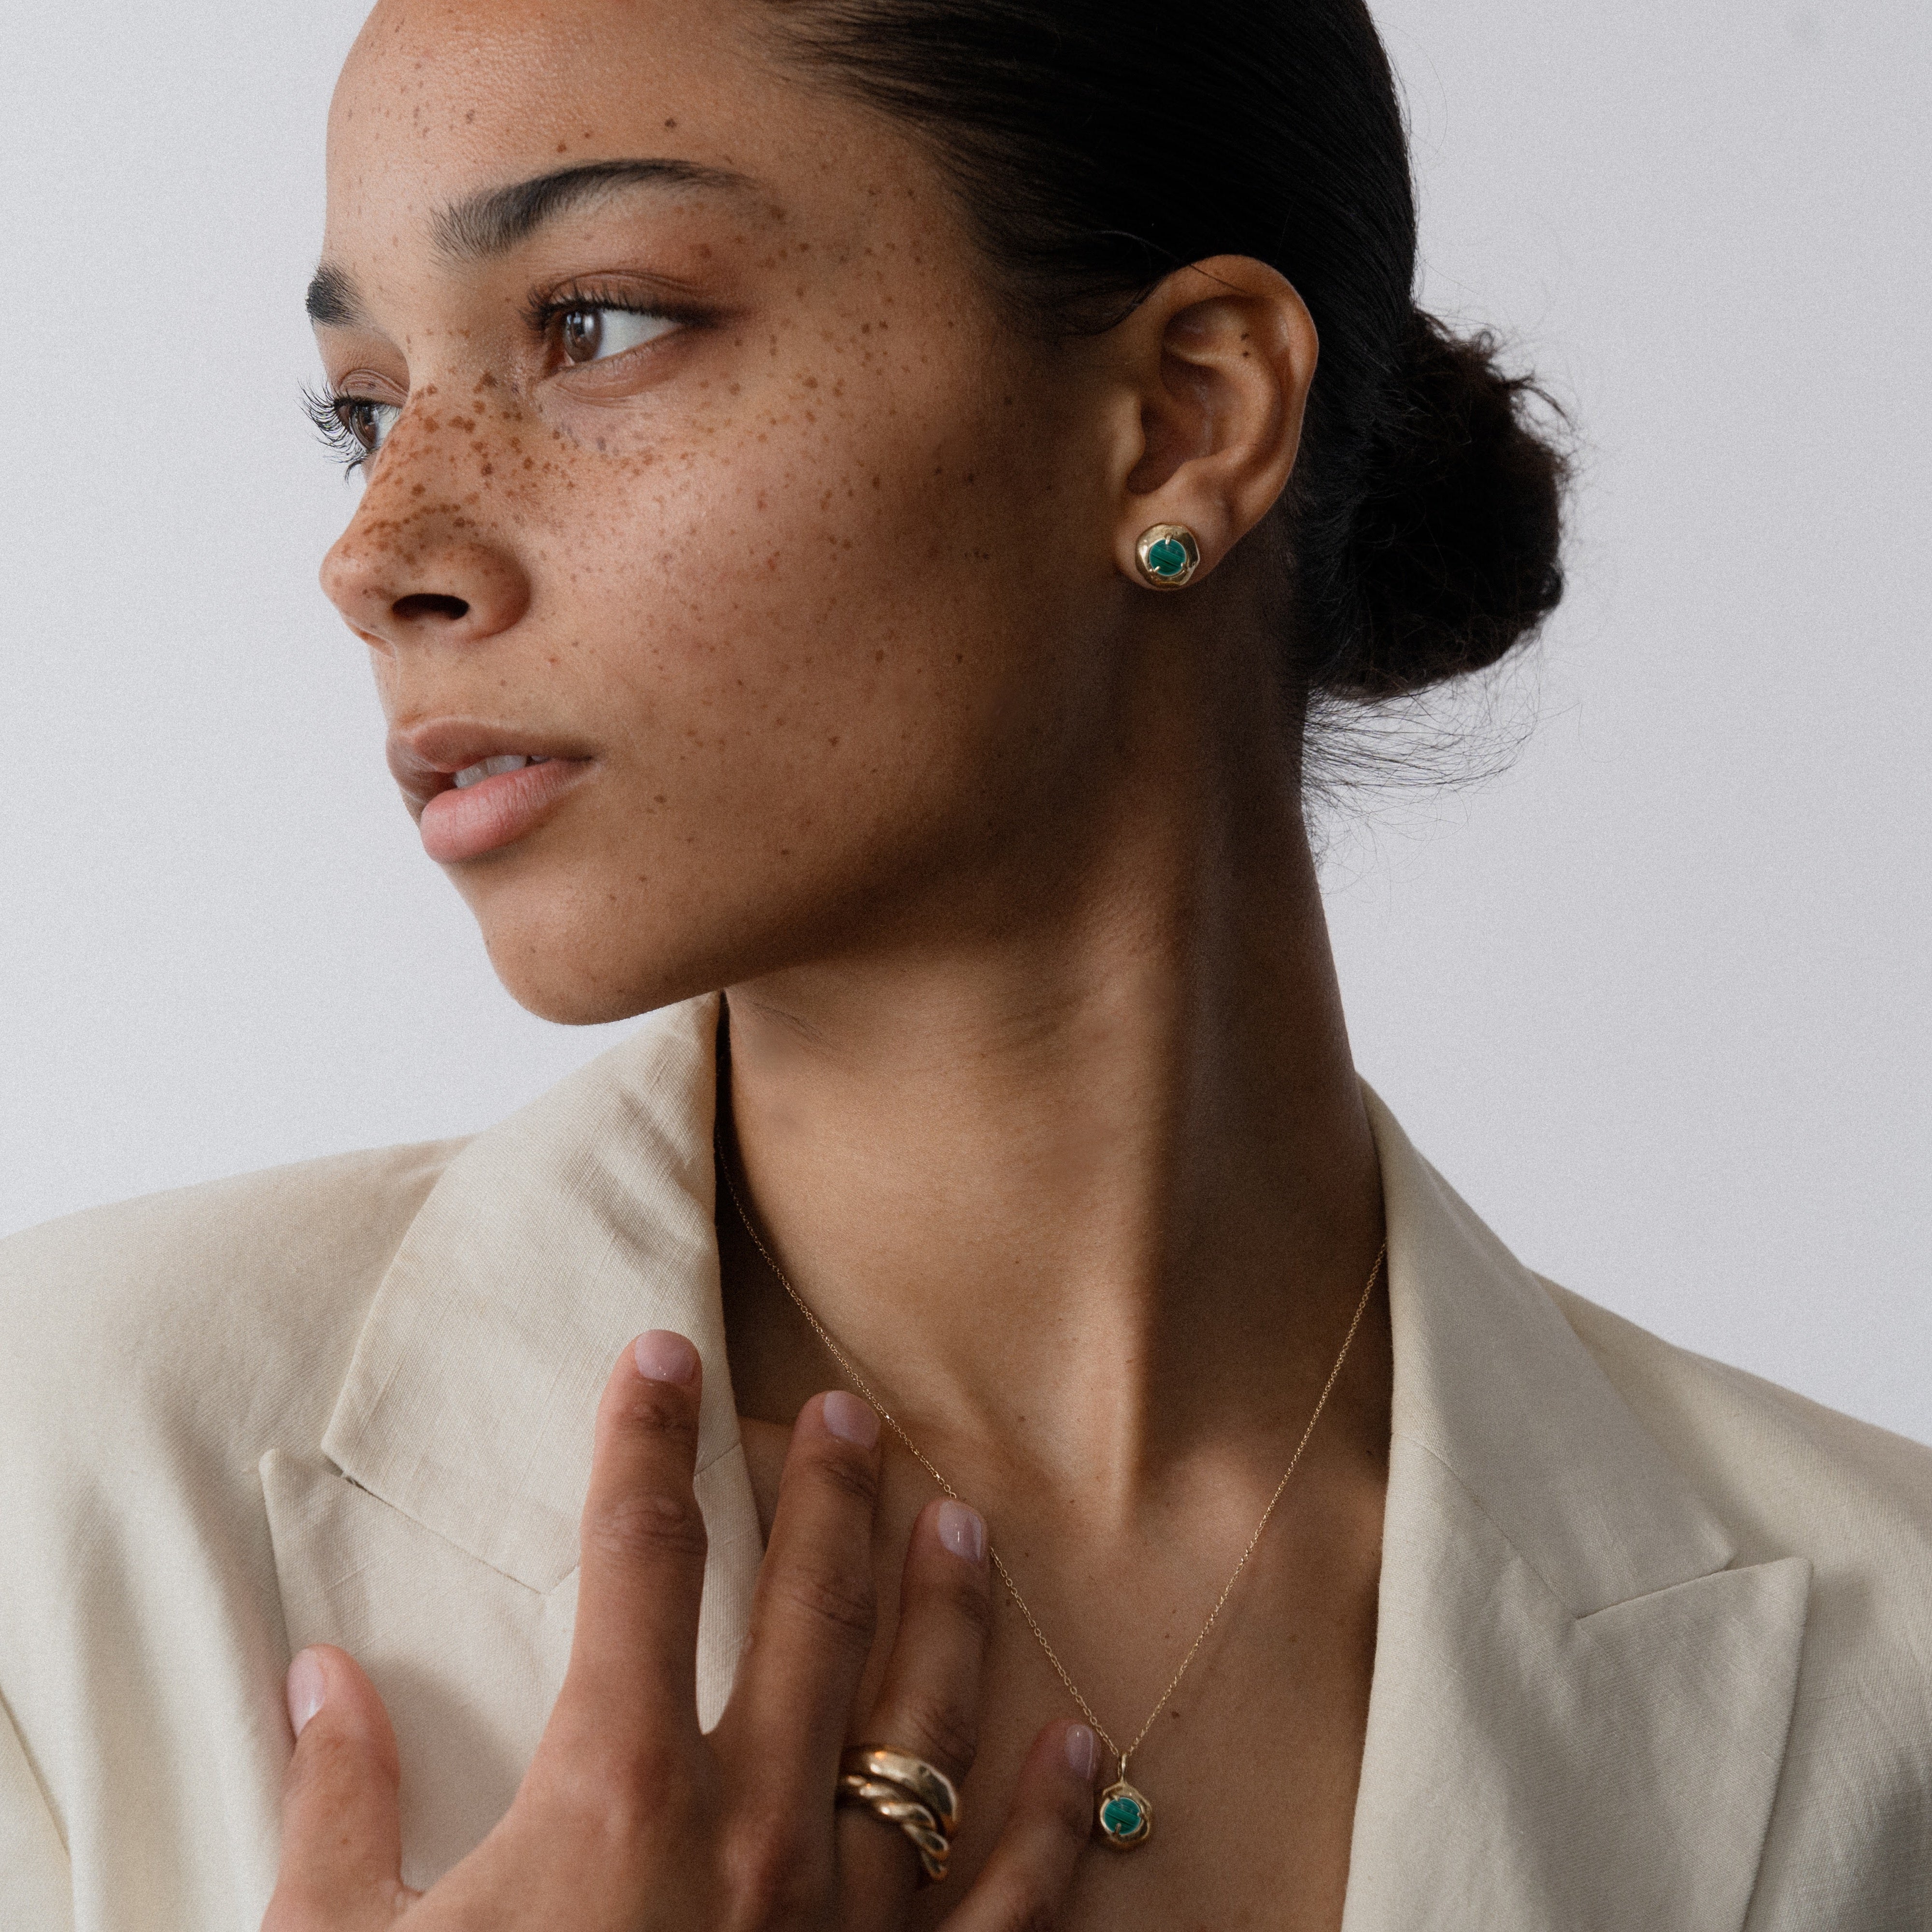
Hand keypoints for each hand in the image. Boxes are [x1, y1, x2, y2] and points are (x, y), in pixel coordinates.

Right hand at [264, 1330, 1098, 1929]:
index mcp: (617, 1795)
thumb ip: (337, 1811)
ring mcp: (841, 1927)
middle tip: (853, 1416)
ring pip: (923, 1730)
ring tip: (963, 1526)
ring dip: (947, 1619)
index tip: (659, 1359)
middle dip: (831, 1500)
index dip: (645, 1443)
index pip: (639, 1558)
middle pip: (811, 1614)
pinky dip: (1047, 1824)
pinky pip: (1002, 1907)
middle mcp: (750, 1836)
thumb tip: (317, 1679)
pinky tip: (1075, 1744)